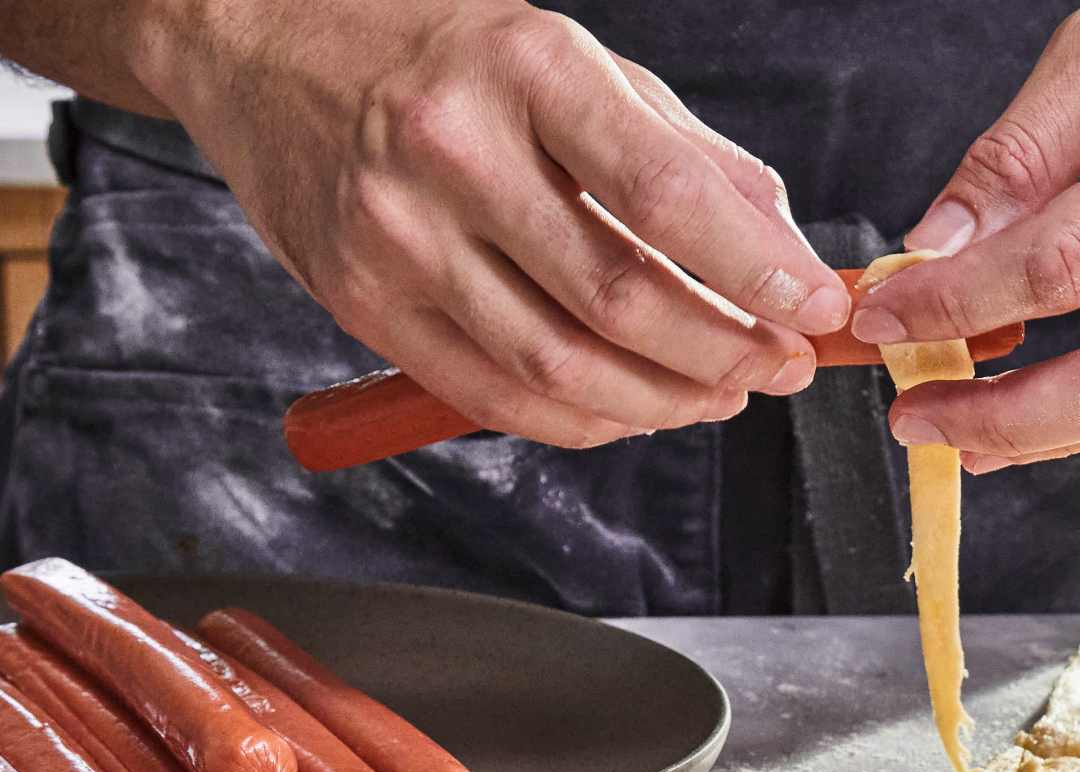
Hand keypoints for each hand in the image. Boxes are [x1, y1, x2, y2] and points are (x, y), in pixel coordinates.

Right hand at [135, 0, 849, 445]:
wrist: (262, 42)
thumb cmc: (434, 50)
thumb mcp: (570, 60)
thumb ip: (682, 150)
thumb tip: (781, 244)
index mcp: (525, 71)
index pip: (664, 196)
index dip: (756, 269)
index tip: (816, 306)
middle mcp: (452, 153)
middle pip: (619, 300)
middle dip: (725, 352)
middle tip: (783, 365)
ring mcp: (396, 236)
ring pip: (559, 368)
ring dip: (663, 402)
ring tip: (722, 394)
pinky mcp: (362, 303)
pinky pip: (494, 399)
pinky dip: (582, 422)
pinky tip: (634, 410)